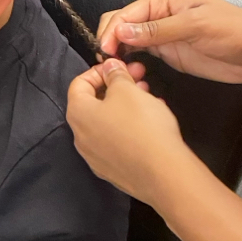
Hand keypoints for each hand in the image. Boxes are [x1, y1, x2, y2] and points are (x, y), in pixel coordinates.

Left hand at [67, 59, 190, 206]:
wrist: (163, 174)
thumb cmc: (141, 125)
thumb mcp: (128, 90)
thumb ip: (115, 74)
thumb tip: (109, 67)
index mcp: (77, 114)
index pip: (79, 83)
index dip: (99, 70)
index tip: (119, 66)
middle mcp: (80, 137)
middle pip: (94, 103)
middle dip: (117, 87)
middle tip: (139, 77)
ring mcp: (95, 158)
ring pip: (107, 123)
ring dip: (125, 106)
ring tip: (150, 97)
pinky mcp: (113, 172)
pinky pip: (117, 142)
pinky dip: (130, 127)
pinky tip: (152, 122)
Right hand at [98, 0, 241, 83]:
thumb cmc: (233, 30)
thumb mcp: (195, 26)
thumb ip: (158, 30)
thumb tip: (123, 31)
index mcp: (162, 2)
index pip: (126, 14)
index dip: (112, 31)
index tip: (106, 50)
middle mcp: (157, 18)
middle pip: (121, 25)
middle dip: (110, 40)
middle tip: (107, 62)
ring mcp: (162, 37)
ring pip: (127, 41)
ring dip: (118, 53)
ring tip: (114, 69)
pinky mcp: (168, 54)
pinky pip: (141, 55)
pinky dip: (130, 62)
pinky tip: (129, 71)